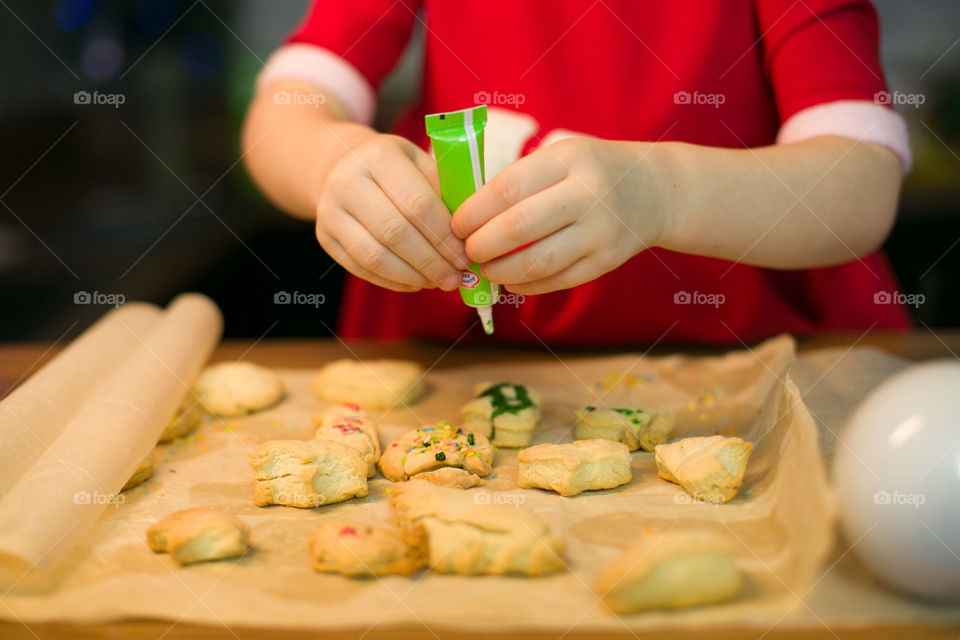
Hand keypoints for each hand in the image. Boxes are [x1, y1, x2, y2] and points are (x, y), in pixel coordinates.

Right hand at [315, 134, 470, 291]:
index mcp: (379, 156)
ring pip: (374, 255)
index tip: (466, 255)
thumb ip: (445, 193)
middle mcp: (347, 181)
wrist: (344, 165)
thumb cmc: (397, 168)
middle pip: (394, 232)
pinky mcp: (325, 237)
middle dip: (430, 260)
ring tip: (439, 283)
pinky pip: (361, 268)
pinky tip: (417, 282)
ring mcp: (330, 210)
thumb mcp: (422, 165)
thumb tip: (472, 237)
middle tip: (456, 277)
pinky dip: (393, 280)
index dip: (443, 235)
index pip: (416, 202)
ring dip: (412, 275)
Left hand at [451, 138, 668, 294]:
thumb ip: (520, 180)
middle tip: (466, 251)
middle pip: (518, 227)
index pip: (507, 189)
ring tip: (484, 269)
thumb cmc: (591, 171)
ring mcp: (600, 230)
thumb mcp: (562, 156)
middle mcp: (587, 193)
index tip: (456, 225)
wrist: (654, 190)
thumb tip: (466, 217)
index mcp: (568, 159)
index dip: (473, 212)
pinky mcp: (606, 261)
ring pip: (537, 261)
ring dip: (501, 270)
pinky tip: (510, 279)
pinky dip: (526, 284)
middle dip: (481, 245)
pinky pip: (557, 279)